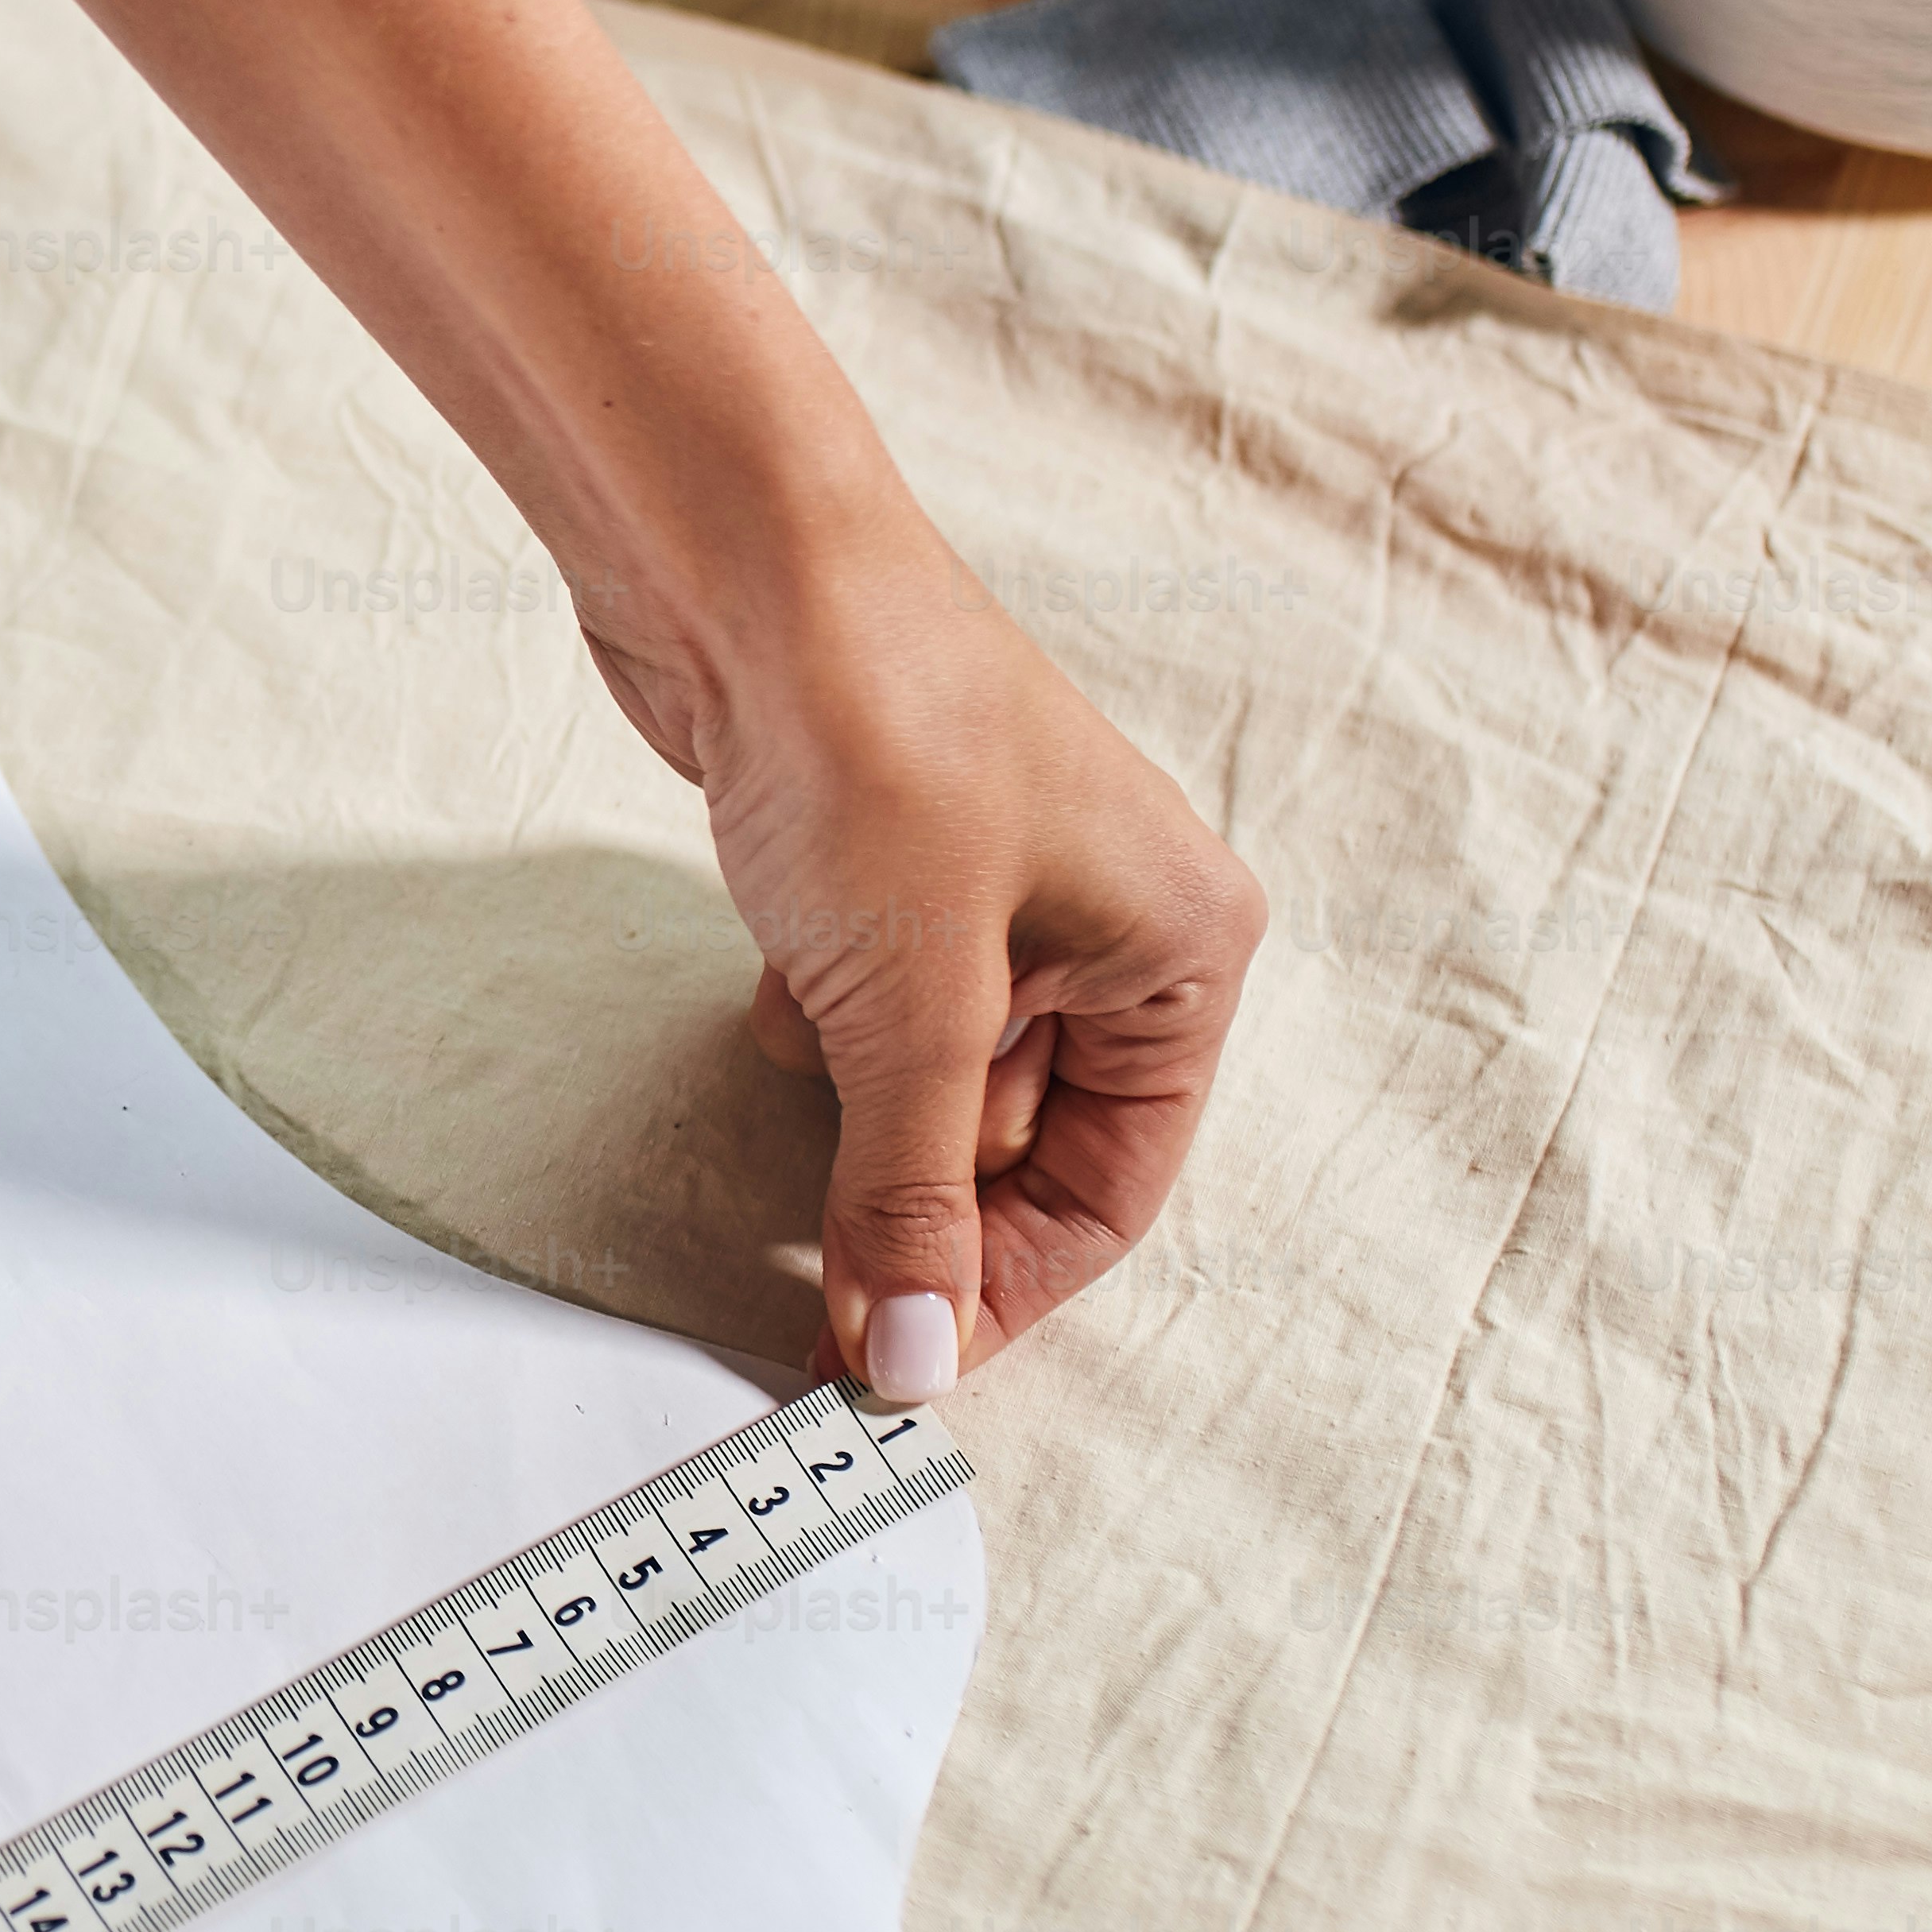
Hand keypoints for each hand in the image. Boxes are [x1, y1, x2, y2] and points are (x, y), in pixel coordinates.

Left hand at [0, 0, 1264, 1388]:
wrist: (747, 568)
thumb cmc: (877, 747)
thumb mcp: (909, 1010)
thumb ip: (908, 1194)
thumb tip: (905, 1362)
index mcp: (1184, 949)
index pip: (1117, 1186)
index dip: (1006, 1283)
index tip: (894, 1357)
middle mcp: (1115, 920)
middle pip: (1027, 1141)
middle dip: (926, 1209)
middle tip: (822, 1288)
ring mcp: (1000, 888)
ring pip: (939, 1079)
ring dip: (864, 1126)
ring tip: (798, 1132)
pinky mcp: (891, 863)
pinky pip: (871, 1008)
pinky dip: (822, 1037)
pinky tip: (769, 1016)